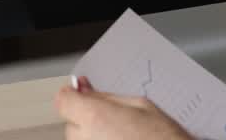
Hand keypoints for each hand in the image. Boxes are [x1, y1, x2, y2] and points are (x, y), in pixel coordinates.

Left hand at [56, 77, 191, 139]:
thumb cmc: (162, 137)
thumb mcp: (139, 104)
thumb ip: (107, 97)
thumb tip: (86, 91)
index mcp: (95, 117)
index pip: (63, 100)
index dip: (72, 94)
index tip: (79, 93)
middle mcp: (85, 139)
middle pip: (71, 123)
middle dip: (86, 117)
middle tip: (112, 117)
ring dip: (92, 135)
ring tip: (120, 135)